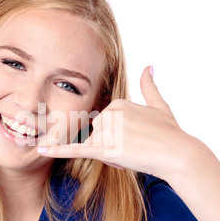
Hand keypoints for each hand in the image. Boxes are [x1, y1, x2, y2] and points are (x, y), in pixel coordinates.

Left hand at [38, 66, 197, 179]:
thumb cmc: (170, 132)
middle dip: (113, 145)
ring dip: (110, 154)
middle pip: (98, 134)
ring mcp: (105, 130)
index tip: (136, 140)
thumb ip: (149, 86)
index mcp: (118, 102)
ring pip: (95, 145)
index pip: (106, 123)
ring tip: (132, 154)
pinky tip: (42, 148)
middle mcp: (109, 113)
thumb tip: (148, 66)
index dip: (119, 135)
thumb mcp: (160, 105)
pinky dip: (57, 149)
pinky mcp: (103, 148)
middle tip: (135, 149)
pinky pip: (75, 148)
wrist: (177, 154)